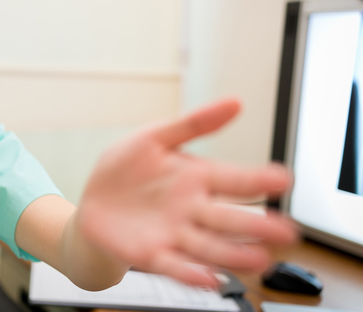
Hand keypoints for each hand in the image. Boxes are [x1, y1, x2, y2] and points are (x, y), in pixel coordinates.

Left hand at [76, 98, 296, 286]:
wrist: (93, 201)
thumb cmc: (125, 167)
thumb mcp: (154, 137)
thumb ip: (193, 123)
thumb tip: (234, 103)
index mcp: (196, 177)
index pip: (234, 179)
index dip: (258, 179)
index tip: (282, 179)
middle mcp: (192, 208)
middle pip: (229, 218)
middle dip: (258, 225)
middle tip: (286, 231)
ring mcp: (175, 233)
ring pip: (210, 246)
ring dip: (234, 254)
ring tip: (258, 259)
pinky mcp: (153, 254)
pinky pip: (175, 265)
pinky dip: (192, 273)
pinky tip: (209, 279)